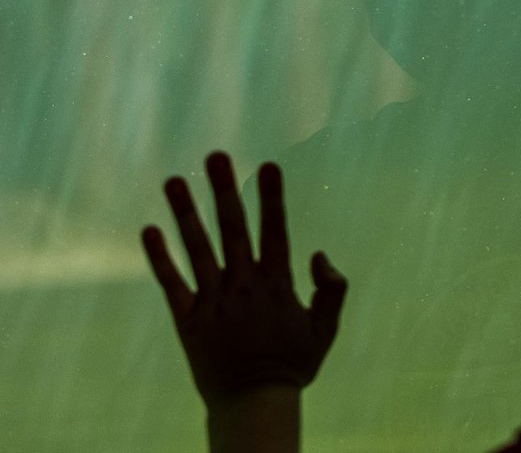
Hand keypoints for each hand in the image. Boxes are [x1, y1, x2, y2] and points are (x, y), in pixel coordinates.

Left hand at [141, 152, 346, 404]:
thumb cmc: (293, 365)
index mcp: (276, 284)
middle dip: (225, 190)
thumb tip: (320, 255)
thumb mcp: (326, 328)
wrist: (252, 404)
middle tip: (216, 155)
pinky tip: (149, 230)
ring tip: (174, 180)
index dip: (271, 198)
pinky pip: (171, 283)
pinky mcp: (188, 319)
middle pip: (232, 229)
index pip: (274, 231)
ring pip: (197, 248)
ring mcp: (213, 301)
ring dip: (185, 212)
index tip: (269, 165)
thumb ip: (332, 290)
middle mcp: (243, 286)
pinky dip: (160, 257)